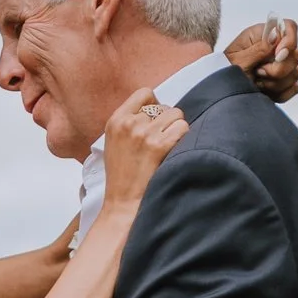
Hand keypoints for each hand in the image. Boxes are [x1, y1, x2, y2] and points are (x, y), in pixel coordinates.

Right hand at [98, 87, 187, 213]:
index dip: (155, 105)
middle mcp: (129, 124)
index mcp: (116, 120)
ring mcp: (144, 134)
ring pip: (176, 115)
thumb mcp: (114, 142)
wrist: (123, 203)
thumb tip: (156, 109)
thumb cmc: (121, 176)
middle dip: (167, 121)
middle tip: (163, 140)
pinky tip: (175, 150)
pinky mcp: (159, 146)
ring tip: (169, 146)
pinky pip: (182, 128)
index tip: (156, 120)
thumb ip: (130, 123)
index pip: (144, 94)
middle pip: (164, 106)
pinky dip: (184, 138)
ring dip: (177, 129)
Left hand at [224, 17, 297, 101]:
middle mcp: (274, 48)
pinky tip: (265, 92)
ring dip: (276, 82)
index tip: (278, 55)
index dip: (289, 41)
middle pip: (296, 53)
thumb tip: (276, 35)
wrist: (221, 95)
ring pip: (297, 72)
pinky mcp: (284, 82)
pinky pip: (295, 87)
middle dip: (279, 68)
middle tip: (258, 73)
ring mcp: (281, 65)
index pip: (289, 27)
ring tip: (257, 83)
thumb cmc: (223, 74)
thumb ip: (258, 49)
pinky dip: (281, 93)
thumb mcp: (238, 61)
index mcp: (262, 35)